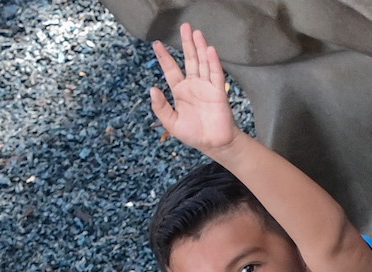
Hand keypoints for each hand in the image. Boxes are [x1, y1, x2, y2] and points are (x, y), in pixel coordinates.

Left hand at [148, 23, 240, 155]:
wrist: (214, 144)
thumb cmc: (193, 134)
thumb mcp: (171, 123)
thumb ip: (160, 107)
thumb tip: (152, 89)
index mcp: (180, 91)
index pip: (171, 69)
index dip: (164, 57)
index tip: (157, 44)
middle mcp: (193, 85)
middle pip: (189, 60)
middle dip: (186, 44)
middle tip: (185, 27)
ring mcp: (206, 87)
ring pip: (202, 63)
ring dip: (199, 47)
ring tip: (196, 32)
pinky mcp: (218, 92)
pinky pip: (215, 74)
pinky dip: (212, 62)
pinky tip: (209, 50)